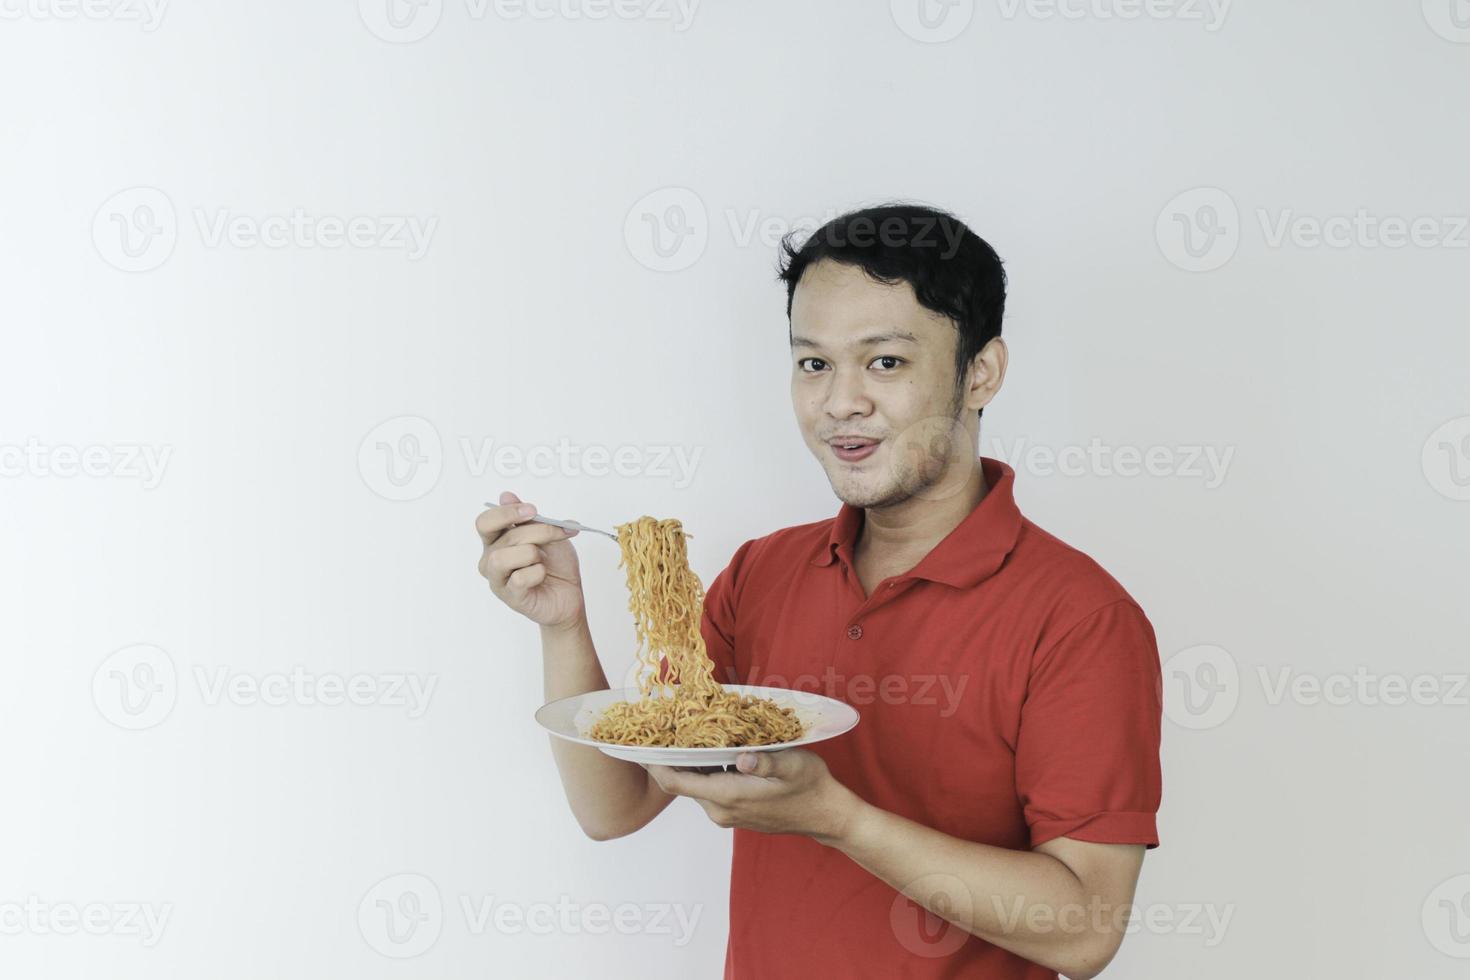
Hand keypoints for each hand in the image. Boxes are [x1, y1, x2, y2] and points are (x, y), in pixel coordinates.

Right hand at [476, 491, 585, 629]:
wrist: (570, 594)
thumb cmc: (556, 565)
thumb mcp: (548, 534)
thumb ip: (527, 518)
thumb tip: (505, 495)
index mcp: (497, 541)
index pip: (485, 522)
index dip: (506, 513)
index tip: (532, 510)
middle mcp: (492, 560)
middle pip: (505, 536)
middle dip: (538, 531)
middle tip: (558, 533)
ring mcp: (498, 580)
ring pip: (503, 557)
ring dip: (532, 554)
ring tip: (542, 561)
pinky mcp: (510, 597)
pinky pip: (519, 578)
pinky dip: (537, 573)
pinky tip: (542, 575)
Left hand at [646, 749, 860, 842]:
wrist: (825, 815)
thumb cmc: (810, 787)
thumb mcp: (792, 765)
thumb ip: (766, 760)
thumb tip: (744, 757)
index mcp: (728, 797)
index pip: (676, 782)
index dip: (653, 763)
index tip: (637, 743)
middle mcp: (720, 810)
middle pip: (681, 781)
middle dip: (669, 755)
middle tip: (661, 725)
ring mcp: (725, 814)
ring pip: (694, 784)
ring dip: (687, 761)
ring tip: (682, 730)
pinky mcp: (732, 812)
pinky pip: (708, 788)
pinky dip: (702, 769)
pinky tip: (708, 747)